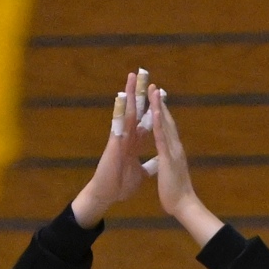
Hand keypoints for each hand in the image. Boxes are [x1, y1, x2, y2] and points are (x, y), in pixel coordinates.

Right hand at [70, 71, 150, 227]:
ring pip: (126, 112)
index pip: (146, 122)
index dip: (153, 109)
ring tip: (132, 76)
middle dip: (140, 94)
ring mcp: (120, 137)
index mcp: (135, 143)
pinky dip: (120, 110)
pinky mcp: (114, 143)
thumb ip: (147, 165)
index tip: (160, 95)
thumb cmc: (120, 184)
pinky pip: (117, 123)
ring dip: (129, 94)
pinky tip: (122, 97)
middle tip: (144, 74)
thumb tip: (156, 162)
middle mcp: (127, 136)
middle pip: (136, 111)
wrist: (108, 195)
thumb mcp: (140, 173)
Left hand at [144, 84, 224, 247]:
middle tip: (155, 86)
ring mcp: (172, 151)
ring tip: (153, 90)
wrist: (184, 206)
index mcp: (173, 152)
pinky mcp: (167, 157)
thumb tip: (169, 162)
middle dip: (160, 103)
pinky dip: (157, 122)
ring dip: (158, 106)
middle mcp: (175, 147)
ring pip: (164, 124)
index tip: (157, 99)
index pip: (167, 129)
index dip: (161, 113)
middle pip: (167, 121)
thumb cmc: (176, 194)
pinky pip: (161, 136)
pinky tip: (153, 110)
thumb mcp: (171, 175)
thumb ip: (169, 165)